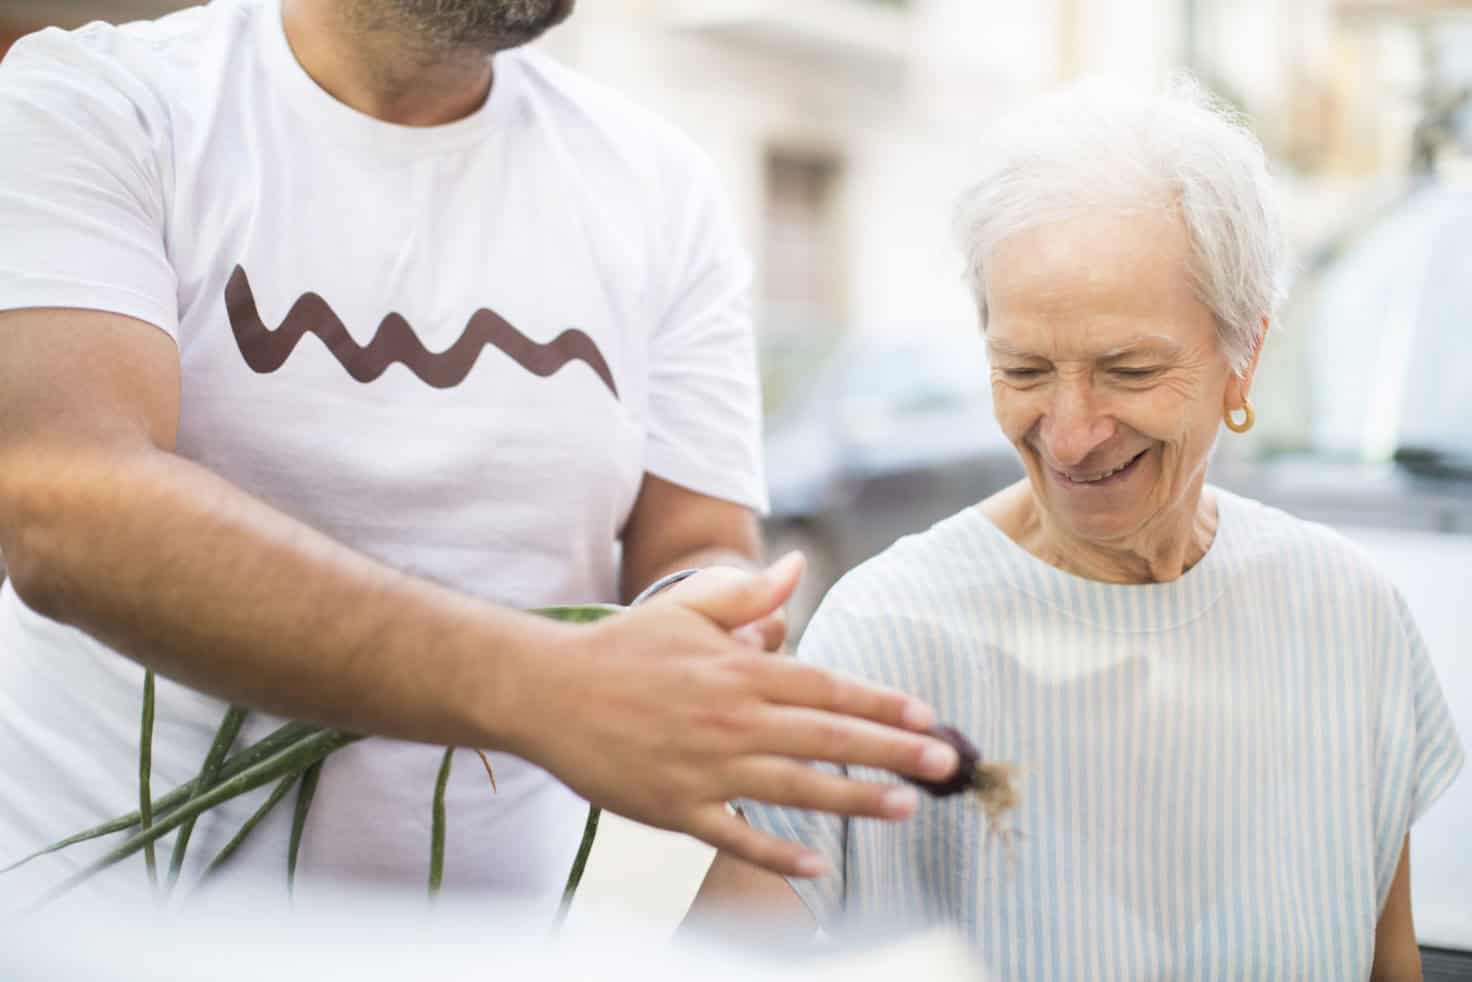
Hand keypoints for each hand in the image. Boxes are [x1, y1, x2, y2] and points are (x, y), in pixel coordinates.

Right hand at [510, 554, 960, 877]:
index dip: (881, 703)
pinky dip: (776, 853)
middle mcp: (731, 719)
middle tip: (946, 764)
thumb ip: (748, 594)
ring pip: (795, 788)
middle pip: (827, 737)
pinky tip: (818, 866)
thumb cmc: (623, 647)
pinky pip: (735, 837)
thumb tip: (798, 567)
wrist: (548, 690)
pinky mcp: (674, 808)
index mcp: (738, 669)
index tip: (926, 716)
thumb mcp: (686, 608)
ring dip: (855, 799)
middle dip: (893, 750)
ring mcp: (705, 768)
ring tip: (907, 806)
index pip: (827, 687)